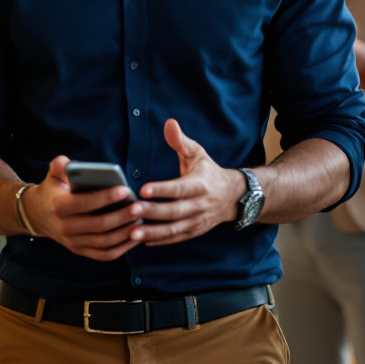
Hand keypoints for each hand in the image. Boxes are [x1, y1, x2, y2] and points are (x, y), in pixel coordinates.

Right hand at [21, 157, 141, 261]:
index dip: (105, 198)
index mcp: (59, 206)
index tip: (125, 190)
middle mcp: (65, 227)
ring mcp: (73, 242)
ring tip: (141, 220)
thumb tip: (72, 165)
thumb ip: (61, 165)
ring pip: (104, 242)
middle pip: (98, 226)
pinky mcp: (80, 250)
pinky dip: (121, 249)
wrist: (37, 214)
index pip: (85, 204)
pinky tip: (135, 237)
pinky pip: (104, 255)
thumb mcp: (53, 173)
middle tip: (139, 207)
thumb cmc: (52, 189)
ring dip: (125, 233)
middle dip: (121, 216)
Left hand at [128, 118, 244, 246]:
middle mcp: (199, 205)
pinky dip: (160, 240)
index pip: (179, 188)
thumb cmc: (208, 171)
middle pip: (174, 211)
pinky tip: (143, 240)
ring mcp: (197, 221)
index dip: (162, 189)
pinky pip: (176, 239)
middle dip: (153, 212)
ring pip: (174, 230)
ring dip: (153, 231)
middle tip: (131, 210)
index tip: (143, 188)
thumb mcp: (197, 153)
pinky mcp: (194, 232)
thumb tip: (169, 122)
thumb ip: (180, 140)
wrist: (232, 196)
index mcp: (200, 184)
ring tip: (132, 232)